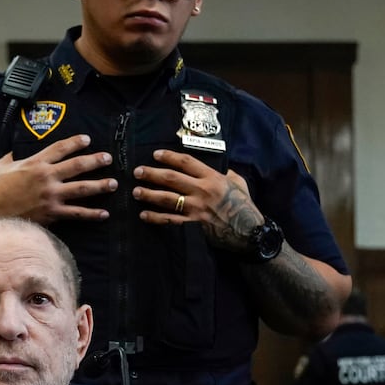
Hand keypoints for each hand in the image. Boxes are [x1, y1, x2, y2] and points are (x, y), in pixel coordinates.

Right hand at [0, 135, 114, 223]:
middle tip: (108, 159)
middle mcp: (47, 177)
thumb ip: (10, 157)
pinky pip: (76, 213)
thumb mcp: (0, 166)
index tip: (87, 139)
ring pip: (82, 189)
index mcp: (36, 163)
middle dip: (95, 161)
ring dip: (100, 186)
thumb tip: (12, 152)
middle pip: (77, 165)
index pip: (60, 148)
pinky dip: (92, 214)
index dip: (75, 142)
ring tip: (113, 184)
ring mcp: (51, 195)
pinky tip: (104, 213)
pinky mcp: (52, 212)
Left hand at [131, 150, 262, 252]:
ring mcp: (196, 208)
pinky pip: (170, 220)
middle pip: (172, 179)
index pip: (187, 162)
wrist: (249, 230)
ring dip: (149, 194)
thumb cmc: (244, 205)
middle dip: (152, 174)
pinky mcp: (193, 224)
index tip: (155, 154)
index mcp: (212, 178)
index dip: (169, 156)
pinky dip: (155, 217)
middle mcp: (202, 191)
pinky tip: (143, 215)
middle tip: (137, 171)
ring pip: (168, 199)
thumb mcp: (237, 182)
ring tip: (135, 191)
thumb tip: (215, 167)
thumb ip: (224, 173)